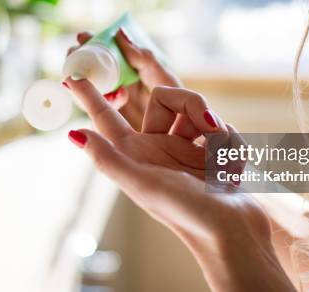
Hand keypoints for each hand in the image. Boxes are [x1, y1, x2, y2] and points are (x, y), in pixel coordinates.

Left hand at [65, 77, 295, 291]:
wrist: (237, 234)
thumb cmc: (189, 214)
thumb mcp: (144, 186)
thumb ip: (109, 159)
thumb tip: (74, 134)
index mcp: (136, 153)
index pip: (107, 117)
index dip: (90, 96)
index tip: (71, 76)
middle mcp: (159, 147)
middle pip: (167, 98)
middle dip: (192, 105)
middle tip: (211, 126)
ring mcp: (186, 149)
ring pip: (199, 111)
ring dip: (217, 129)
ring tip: (224, 159)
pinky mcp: (212, 153)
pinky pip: (222, 128)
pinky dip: (231, 144)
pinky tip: (234, 169)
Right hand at [67, 28, 181, 129]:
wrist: (185, 137)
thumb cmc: (181, 106)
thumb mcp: (163, 78)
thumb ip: (143, 58)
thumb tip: (119, 32)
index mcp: (132, 69)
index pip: (106, 50)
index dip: (92, 42)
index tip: (82, 36)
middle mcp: (119, 83)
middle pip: (91, 67)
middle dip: (79, 59)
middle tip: (73, 54)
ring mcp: (114, 103)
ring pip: (90, 87)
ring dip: (83, 80)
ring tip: (83, 76)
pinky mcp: (111, 123)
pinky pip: (96, 110)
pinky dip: (96, 102)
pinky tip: (116, 97)